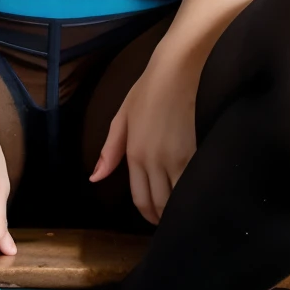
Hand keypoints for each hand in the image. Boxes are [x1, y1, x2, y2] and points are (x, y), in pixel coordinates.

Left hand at [89, 40, 201, 224]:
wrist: (175, 71)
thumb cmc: (147, 91)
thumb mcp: (122, 118)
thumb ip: (109, 151)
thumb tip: (94, 178)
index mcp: (135, 154)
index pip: (140, 198)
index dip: (148, 214)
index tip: (154, 219)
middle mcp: (154, 161)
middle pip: (160, 203)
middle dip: (163, 215)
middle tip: (168, 218)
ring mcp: (176, 157)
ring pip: (177, 198)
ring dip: (178, 208)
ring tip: (181, 209)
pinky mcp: (195, 151)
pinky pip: (192, 182)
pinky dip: (192, 192)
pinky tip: (193, 192)